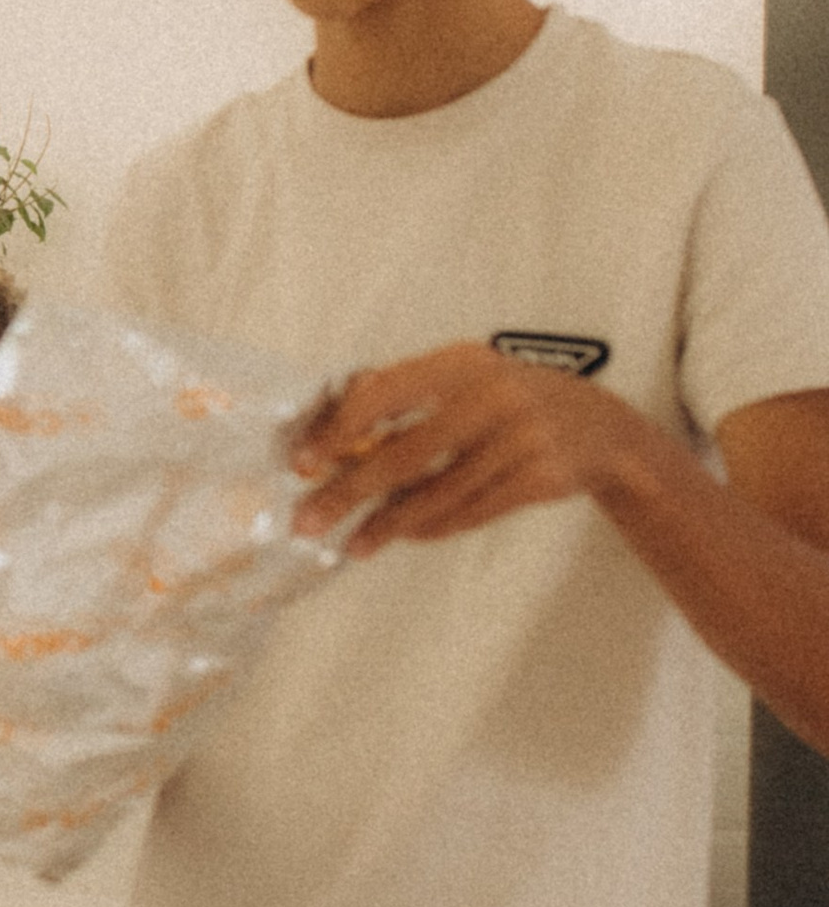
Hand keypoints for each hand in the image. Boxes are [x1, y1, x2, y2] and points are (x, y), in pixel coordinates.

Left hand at [292, 345, 629, 554]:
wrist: (602, 428)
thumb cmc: (511, 400)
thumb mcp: (466, 378)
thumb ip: (406, 393)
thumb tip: (331, 422)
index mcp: (461, 362)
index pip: (385, 392)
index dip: (339, 429)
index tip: (304, 462)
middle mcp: (491, 395)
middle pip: (405, 453)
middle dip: (350, 491)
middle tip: (308, 520)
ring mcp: (520, 438)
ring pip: (437, 492)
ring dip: (388, 523)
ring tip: (352, 544)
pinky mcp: (540, 478)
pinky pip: (472, 511)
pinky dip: (433, 527)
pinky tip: (405, 536)